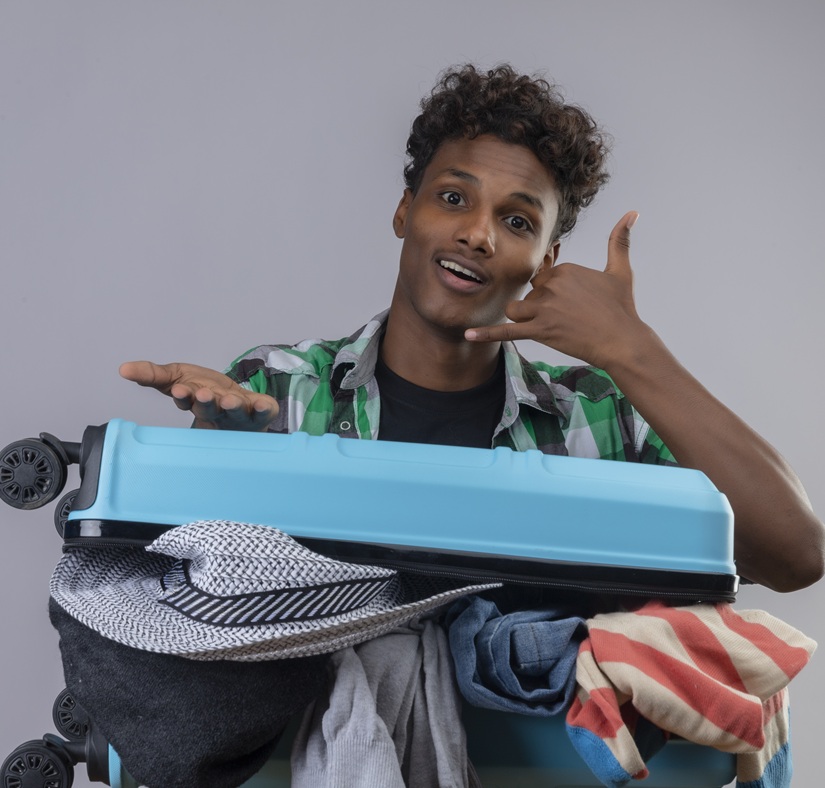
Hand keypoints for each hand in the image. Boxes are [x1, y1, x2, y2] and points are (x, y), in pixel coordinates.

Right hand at [119, 361, 278, 430]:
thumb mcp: (178, 376)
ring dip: (230, 406)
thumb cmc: (205, 392)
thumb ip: (152, 374)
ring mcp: (240, 413)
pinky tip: (262, 404)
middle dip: (205, 402)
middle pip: (210, 408)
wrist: (238, 406)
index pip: (186, 399)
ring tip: (227, 400)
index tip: (180, 390)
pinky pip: (264, 411)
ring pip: (234, 411)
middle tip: (201, 395)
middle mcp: (216, 411)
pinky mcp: (261, 411)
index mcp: (194, 402)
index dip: (184, 395)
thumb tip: (123, 368)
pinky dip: (263, 408)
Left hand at [465, 211, 649, 369]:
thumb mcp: (621, 271)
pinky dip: (487, 333)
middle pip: (530, 293)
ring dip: (524, 317)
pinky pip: (507, 331)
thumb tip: (632, 212)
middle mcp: (552, 286)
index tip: (570, 304)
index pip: (543, 277)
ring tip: (549, 326)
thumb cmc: (623, 308)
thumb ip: (620, 240)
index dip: (553, 292)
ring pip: (516, 309)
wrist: (623, 341)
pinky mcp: (540, 330)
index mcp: (565, 269)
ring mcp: (544, 308)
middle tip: (566, 319)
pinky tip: (468, 335)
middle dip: (540, 306)